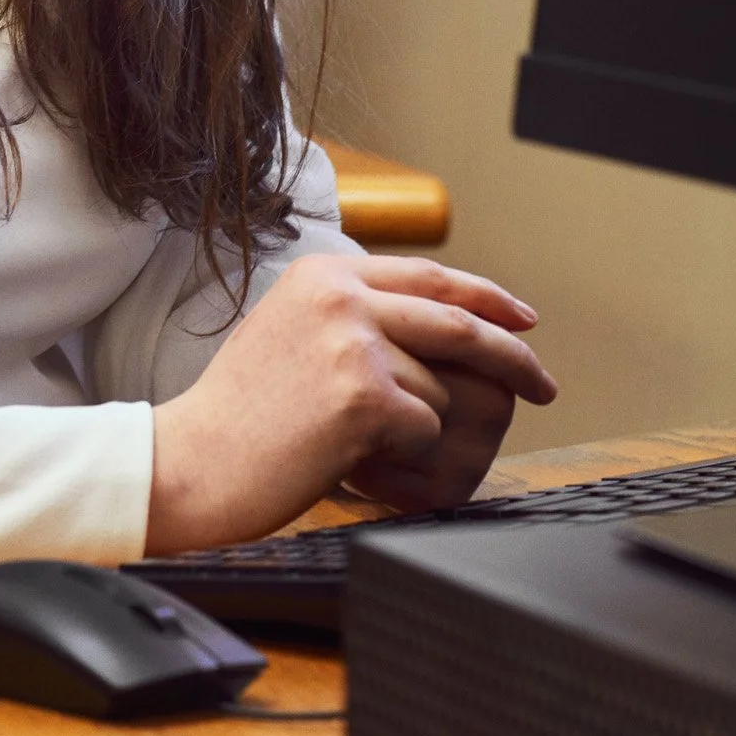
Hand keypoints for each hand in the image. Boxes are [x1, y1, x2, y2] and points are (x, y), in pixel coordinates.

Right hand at [144, 254, 556, 553]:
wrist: (191, 460)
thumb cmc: (238, 415)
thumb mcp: (287, 332)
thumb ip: (350, 315)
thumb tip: (433, 322)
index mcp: (323, 275)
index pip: (430, 275)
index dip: (486, 297)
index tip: (521, 319)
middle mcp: (340, 297)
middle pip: (459, 319)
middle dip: (512, 355)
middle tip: (544, 383)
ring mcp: (352, 343)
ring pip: (441, 386)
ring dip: (423, 426)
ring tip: (366, 444)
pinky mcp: (362, 396)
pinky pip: (425, 428)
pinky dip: (405, 455)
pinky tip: (355, 459)